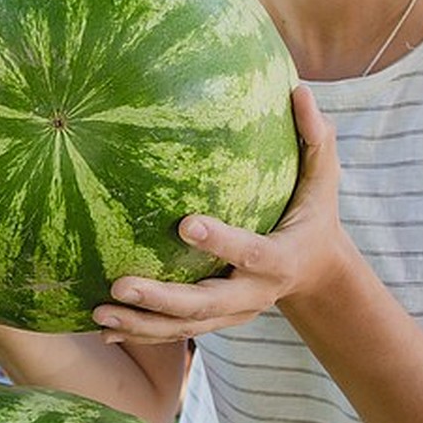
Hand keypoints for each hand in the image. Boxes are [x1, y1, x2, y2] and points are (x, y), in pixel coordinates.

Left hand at [92, 84, 349, 343]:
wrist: (315, 275)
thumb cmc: (313, 215)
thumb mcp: (324, 180)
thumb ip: (315, 138)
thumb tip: (301, 90)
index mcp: (279, 259)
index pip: (249, 252)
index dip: (220, 241)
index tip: (185, 223)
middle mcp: (253, 294)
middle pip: (205, 303)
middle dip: (162, 298)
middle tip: (119, 285)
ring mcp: (232, 313)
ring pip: (184, 325)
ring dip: (140, 322)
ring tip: (99, 312)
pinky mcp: (216, 320)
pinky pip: (174, 332)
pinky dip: (140, 332)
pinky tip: (101, 327)